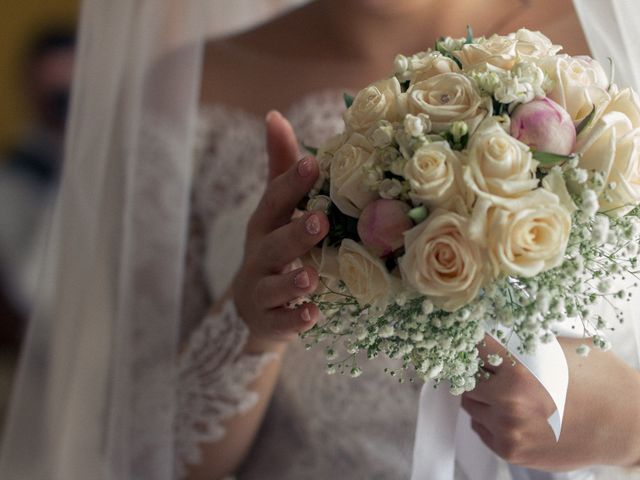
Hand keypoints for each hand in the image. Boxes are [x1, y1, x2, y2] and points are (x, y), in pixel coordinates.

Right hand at [232, 111, 328, 352]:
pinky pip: (279, 322)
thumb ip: (278, 167)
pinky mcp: (267, 320)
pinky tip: (312, 317)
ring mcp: (260, 289)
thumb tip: (274, 115)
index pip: (274, 200)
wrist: (252, 306)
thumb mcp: (274, 209)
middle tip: (318, 221)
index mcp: (264, 224)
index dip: (291, 182)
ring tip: (310, 279)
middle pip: (273, 243)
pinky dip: (294, 321)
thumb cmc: (273, 246)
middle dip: (294, 233)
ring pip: (273, 285)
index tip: (313, 164)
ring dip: (291, 281)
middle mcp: (259, 254)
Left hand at [462, 335, 639, 470]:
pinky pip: (480, 428)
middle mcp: (509, 402)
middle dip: (477, 370)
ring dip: (482, 395)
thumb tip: (492, 319)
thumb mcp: (561, 345)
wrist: (625, 424)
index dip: (473, 340)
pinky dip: (489, 418)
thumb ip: (522, 336)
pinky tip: (514, 411)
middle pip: (466, 378)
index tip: (473, 338)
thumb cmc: (598, 380)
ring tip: (509, 391)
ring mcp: (509, 430)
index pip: (473, 348)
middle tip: (493, 367)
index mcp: (519, 371)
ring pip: (470, 404)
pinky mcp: (511, 451)